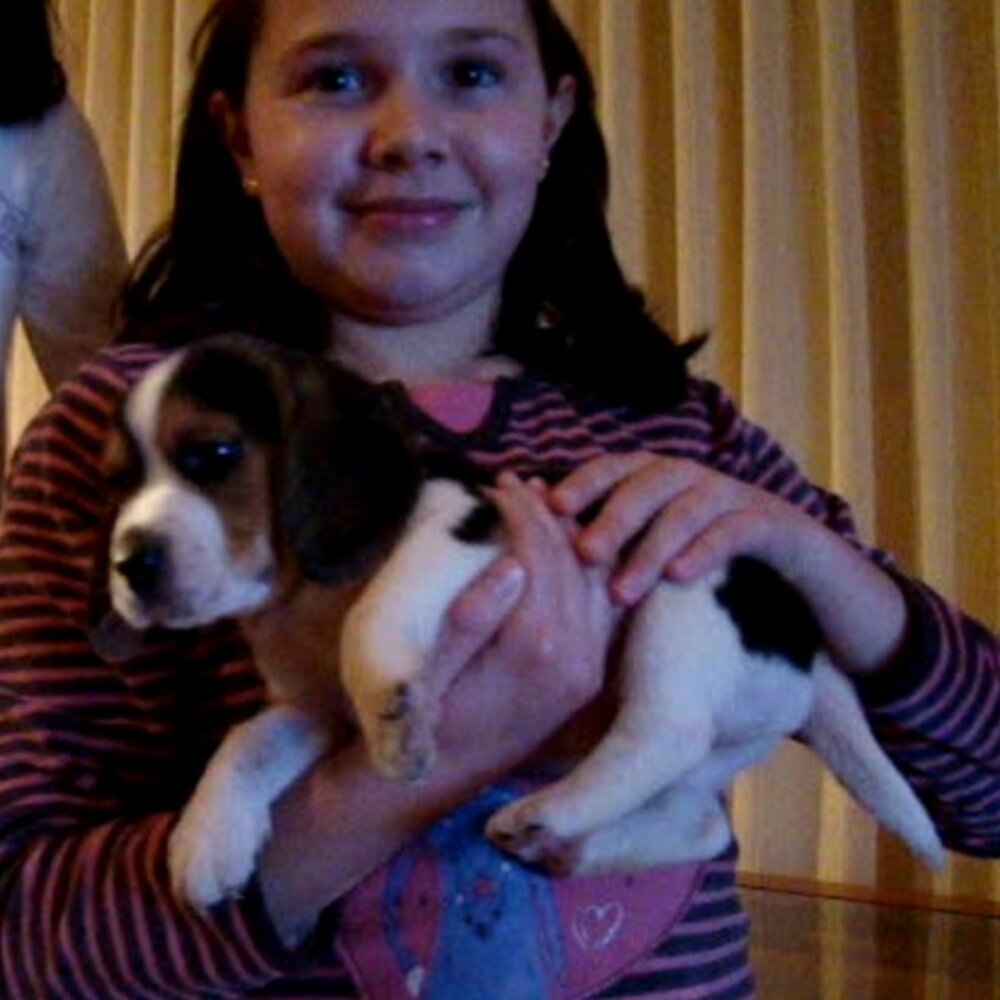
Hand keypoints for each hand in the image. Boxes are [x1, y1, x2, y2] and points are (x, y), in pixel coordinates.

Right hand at [429, 472, 615, 780]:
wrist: (436, 781)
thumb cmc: (422, 718)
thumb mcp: (428, 669)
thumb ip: (470, 618)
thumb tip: (511, 564)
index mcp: (533, 648)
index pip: (539, 555)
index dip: (521, 511)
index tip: (498, 483)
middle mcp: (573, 657)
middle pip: (571, 561)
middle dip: (546, 514)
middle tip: (517, 483)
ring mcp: (586, 668)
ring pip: (592, 580)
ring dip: (568, 536)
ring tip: (541, 501)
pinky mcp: (587, 677)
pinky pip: (598, 608)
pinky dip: (584, 570)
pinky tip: (566, 547)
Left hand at [550, 453, 821, 604]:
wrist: (818, 594)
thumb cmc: (723, 583)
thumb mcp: (664, 570)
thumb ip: (619, 559)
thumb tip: (555, 562)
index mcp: (667, 485)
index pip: (619, 468)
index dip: (584, 481)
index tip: (550, 507)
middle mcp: (701, 481)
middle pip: (650, 479)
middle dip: (613, 515)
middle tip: (583, 553)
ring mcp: (742, 499)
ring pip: (689, 504)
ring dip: (652, 544)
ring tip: (622, 590)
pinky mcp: (781, 527)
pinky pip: (739, 528)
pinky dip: (706, 548)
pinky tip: (680, 577)